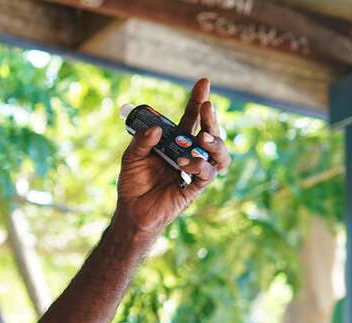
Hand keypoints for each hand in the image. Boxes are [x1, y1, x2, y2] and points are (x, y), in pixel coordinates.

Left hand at [113, 78, 231, 239]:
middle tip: (206, 107)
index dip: (198, 100)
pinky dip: (199, 166)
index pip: (191, 118)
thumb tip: (155, 129)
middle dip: (210, 118)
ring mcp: (195, 170)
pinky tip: (185, 163)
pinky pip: (208, 174)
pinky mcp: (195, 187)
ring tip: (201, 138)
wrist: (132, 211)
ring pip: (219, 153)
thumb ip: (141, 141)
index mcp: (175, 142)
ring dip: (214, 142)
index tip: (203, 82)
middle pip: (209, 132)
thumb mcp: (131, 157)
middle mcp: (189, 153)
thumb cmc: (133, 183)